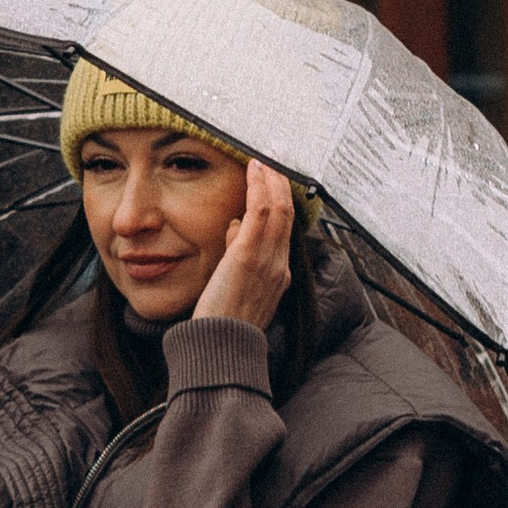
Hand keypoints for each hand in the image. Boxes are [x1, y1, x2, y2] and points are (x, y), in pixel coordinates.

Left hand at [193, 159, 294, 330]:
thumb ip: (238, 254)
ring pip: (278, 209)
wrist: (221, 347)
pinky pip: (260, 213)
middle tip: (273, 161)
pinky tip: (254, 170)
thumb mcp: (237, 285)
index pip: (284, 230)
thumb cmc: (223, 322)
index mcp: (278, 274)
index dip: (281, 201)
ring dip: (271, 180)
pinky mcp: (248, 256)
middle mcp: (278, 265)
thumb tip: (234, 226)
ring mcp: (266, 260)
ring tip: (263, 160)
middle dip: (280, 184)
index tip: (274, 180)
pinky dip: (260, 187)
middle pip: (287, 214)